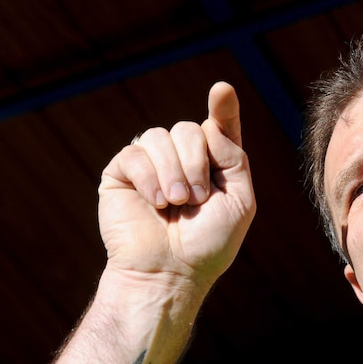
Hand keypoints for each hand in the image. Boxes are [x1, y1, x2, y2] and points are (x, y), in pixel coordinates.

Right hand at [98, 81, 255, 290]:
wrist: (170, 273)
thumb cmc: (208, 244)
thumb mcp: (240, 202)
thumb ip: (234, 159)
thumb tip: (210, 122)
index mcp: (214, 165)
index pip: (219, 127)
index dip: (222, 107)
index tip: (221, 90)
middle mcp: (182, 159)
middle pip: (189, 128)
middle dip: (196, 163)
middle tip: (197, 199)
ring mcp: (151, 165)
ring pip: (159, 136)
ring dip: (173, 171)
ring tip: (176, 204)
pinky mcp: (122, 174)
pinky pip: (134, 154)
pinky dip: (149, 178)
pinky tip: (155, 203)